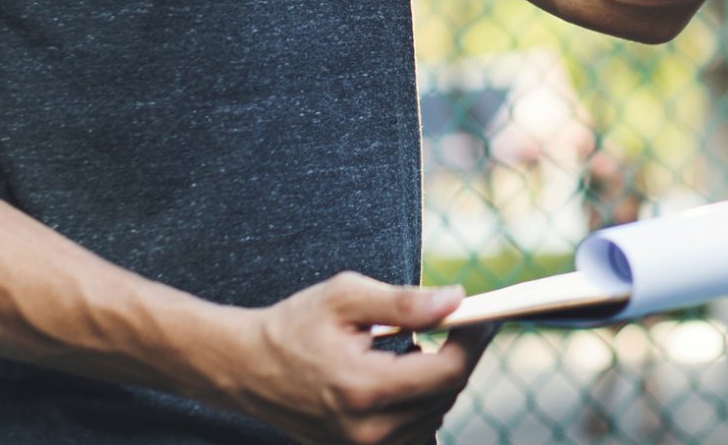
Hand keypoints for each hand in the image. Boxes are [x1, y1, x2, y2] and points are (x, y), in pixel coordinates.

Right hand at [229, 273, 495, 443]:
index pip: (446, 373)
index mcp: (363, 388)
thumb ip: (404, 302)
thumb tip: (457, 300)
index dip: (472, 341)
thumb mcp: (346, 297)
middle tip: (457, 320)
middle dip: (458, 355)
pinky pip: (415, 430)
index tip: (481, 314)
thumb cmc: (294, 325)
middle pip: (446, 395)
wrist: (245, 368)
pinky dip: (420, 400)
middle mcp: (366, 430)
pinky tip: (400, 373)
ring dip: (437, 379)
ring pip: (435, 415)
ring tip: (414, 347)